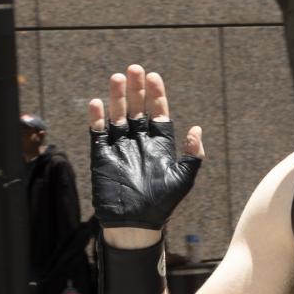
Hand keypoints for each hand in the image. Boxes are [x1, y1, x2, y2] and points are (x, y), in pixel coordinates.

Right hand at [89, 64, 203, 246]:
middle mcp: (139, 142)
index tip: (154, 76)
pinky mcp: (102, 155)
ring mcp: (120, 147)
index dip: (156, 95)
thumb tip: (196, 129)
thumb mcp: (184, 179)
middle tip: (135, 69)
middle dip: (136, 89)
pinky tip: (97, 102)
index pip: (158, 113)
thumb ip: (192, 154)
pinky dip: (97, 118)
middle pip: (137, 109)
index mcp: (160, 145)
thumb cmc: (163, 204)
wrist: (136, 224)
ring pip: (118, 115)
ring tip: (117, 78)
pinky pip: (98, 132)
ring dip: (117, 97)